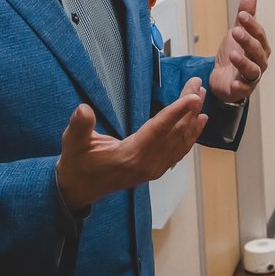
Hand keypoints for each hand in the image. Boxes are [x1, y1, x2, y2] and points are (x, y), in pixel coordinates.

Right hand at [56, 77, 207, 210]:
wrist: (79, 190)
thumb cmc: (77, 164)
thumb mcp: (73, 144)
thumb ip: (79, 127)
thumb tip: (83, 109)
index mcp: (131, 156)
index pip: (158, 130)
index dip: (176, 112)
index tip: (192, 97)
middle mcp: (148, 164)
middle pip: (175, 132)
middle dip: (189, 108)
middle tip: (197, 84)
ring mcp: (154, 168)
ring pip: (180, 141)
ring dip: (193, 118)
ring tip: (202, 95)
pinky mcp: (155, 169)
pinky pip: (179, 150)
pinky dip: (192, 134)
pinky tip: (200, 121)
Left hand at [209, 0, 270, 102]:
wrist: (223, 78)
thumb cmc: (234, 54)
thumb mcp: (238, 32)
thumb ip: (246, 15)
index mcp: (261, 46)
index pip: (258, 33)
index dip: (251, 24)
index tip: (241, 14)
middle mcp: (260, 61)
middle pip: (257, 50)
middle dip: (247, 40)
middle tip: (235, 31)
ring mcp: (252, 76)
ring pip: (252, 69)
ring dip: (243, 62)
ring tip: (233, 55)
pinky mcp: (243, 88)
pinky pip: (244, 87)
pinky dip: (240, 85)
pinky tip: (234, 82)